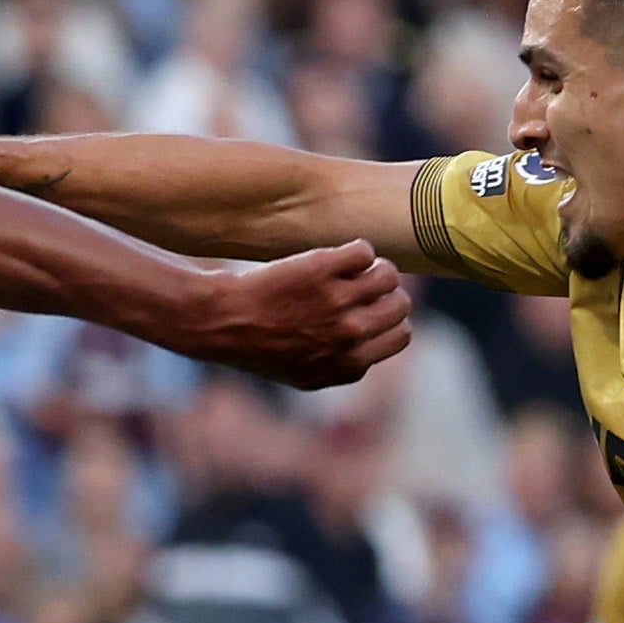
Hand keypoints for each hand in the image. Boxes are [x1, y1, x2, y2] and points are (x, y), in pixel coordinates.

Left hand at [176, 241, 415, 384]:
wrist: (222, 322)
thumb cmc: (260, 348)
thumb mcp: (305, 372)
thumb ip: (345, 363)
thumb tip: (374, 345)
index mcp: (349, 364)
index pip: (401, 335)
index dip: (389, 320)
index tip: (372, 310)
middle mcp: (349, 335)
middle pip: (400, 305)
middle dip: (387, 293)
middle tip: (365, 284)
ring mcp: (338, 301)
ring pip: (388, 275)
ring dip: (376, 267)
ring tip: (354, 267)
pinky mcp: (324, 268)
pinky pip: (364, 251)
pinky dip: (356, 250)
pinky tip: (338, 256)